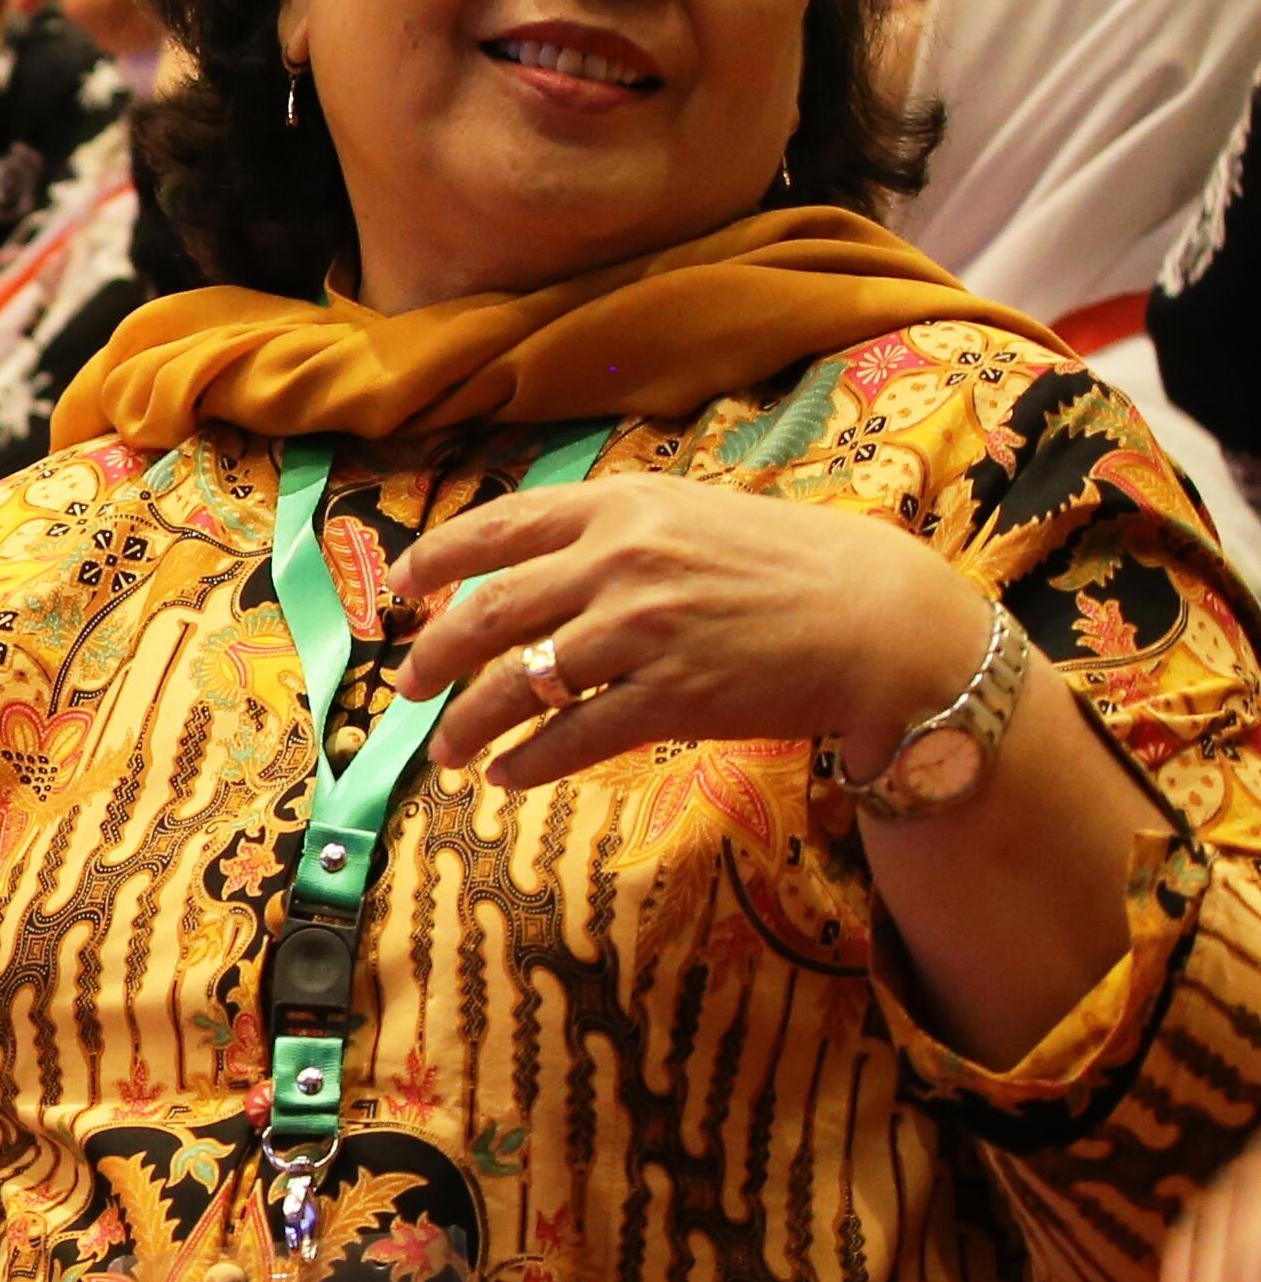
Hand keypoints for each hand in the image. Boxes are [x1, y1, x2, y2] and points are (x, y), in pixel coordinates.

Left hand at [388, 475, 995, 790]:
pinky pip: (574, 735)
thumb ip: (610, 529)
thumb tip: (525, 558)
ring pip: (519, 683)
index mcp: (620, 507)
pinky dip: (528, 760)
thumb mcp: (690, 513)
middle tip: (409, 687)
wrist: (881, 619)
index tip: (400, 591)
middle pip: (487, 612)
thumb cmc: (787, 563)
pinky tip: (506, 774)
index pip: (495, 527)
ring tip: (447, 750)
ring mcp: (644, 632)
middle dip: (432, 656)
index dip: (433, 561)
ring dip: (468, 723)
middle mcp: (621, 563)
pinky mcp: (674, 697)